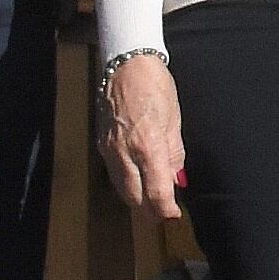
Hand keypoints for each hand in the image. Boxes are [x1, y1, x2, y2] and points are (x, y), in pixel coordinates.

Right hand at [100, 53, 188, 220]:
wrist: (125, 63)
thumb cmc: (155, 86)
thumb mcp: (174, 119)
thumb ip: (174, 154)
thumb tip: (177, 179)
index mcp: (148, 146)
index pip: (156, 192)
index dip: (166, 209)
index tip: (174, 215)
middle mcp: (125, 152)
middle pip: (135, 197)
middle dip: (150, 211)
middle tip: (164, 215)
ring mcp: (110, 149)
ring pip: (121, 188)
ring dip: (137, 200)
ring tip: (152, 204)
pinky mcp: (102, 144)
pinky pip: (114, 174)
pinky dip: (126, 184)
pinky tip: (137, 182)